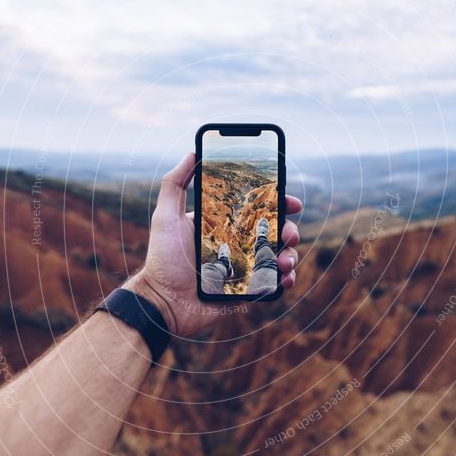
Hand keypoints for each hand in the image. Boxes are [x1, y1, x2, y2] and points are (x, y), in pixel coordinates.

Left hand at [125, 152, 301, 336]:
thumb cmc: (163, 259)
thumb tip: (192, 153)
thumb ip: (175, 184)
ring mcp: (245, 268)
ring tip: (284, 260)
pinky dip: (285, 280)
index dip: (279, 203)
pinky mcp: (248, 291)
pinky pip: (274, 284)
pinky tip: (283, 279)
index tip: (292, 201)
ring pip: (280, 257)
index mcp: (225, 224)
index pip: (257, 209)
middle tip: (288, 234)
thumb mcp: (165, 216)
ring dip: (290, 255)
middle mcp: (238, 244)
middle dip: (290, 230)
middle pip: (275, 232)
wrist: (162, 302)